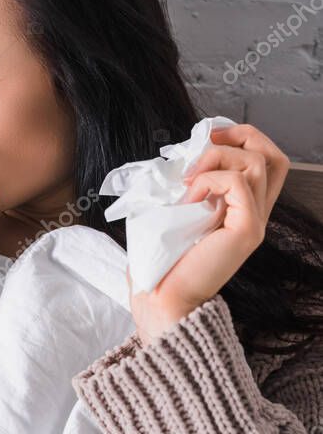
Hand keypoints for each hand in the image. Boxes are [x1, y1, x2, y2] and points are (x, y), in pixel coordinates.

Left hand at [129, 122, 290, 345]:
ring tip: (188, 181)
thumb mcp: (176, 212)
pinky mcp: (247, 230)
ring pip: (256, 163)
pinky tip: (188, 201)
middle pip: (273, 157)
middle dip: (240, 135)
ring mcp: (254, 222)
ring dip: (216, 158)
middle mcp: (255, 214)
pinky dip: (209, 181)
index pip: (267, 162)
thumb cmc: (163, 261)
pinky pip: (238, 183)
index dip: (243, 137)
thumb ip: (191, 185)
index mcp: (241, 210)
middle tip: (204, 142)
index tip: (208, 136)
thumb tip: (183, 155)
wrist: (161, 297)